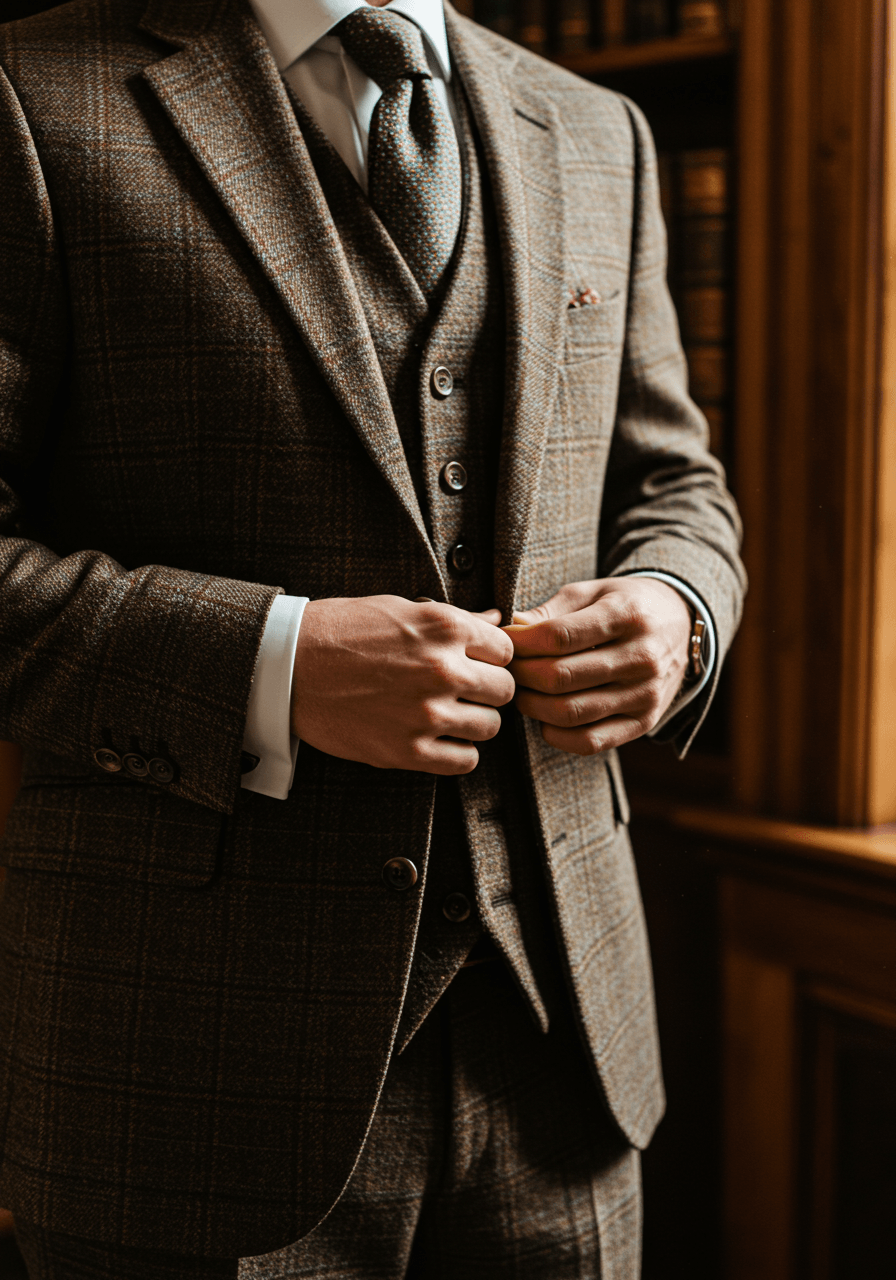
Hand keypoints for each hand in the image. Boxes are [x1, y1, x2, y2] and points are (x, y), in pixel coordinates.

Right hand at [290, 596, 513, 773]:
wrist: (289, 666)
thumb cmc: (342, 631)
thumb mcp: (401, 609)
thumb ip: (454, 620)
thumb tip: (493, 622)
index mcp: (445, 628)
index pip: (506, 650)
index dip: (492, 658)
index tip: (474, 663)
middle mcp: (443, 670)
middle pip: (504, 691)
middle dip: (487, 690)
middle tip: (463, 691)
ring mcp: (427, 713)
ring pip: (490, 727)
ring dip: (473, 722)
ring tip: (447, 715)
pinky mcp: (407, 750)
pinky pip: (465, 761)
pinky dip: (457, 753)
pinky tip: (438, 739)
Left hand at [506, 577, 691, 755]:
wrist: (681, 624)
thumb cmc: (625, 604)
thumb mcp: (593, 591)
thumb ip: (552, 610)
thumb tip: (512, 627)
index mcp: (627, 615)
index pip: (558, 636)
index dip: (520, 643)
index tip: (504, 642)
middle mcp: (641, 657)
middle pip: (560, 677)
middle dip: (521, 675)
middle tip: (507, 669)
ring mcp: (645, 694)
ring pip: (570, 713)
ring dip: (532, 706)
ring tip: (522, 691)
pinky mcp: (644, 722)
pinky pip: (590, 742)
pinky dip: (556, 735)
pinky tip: (545, 718)